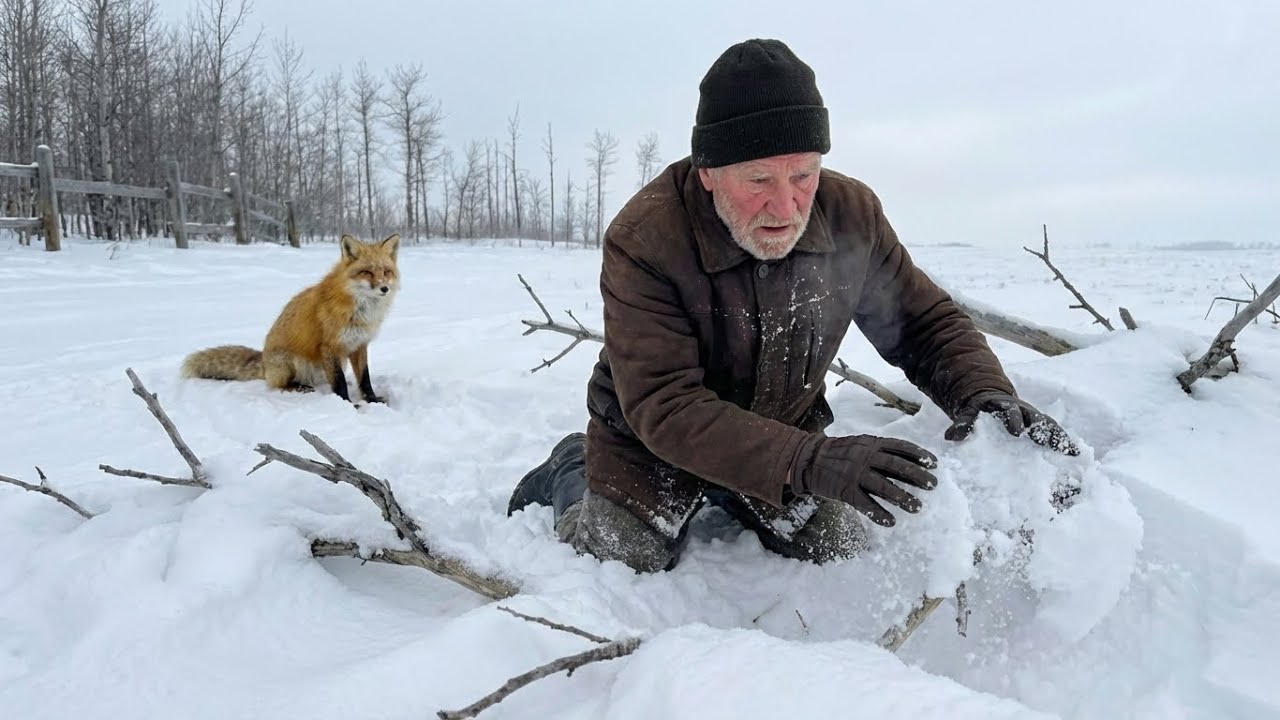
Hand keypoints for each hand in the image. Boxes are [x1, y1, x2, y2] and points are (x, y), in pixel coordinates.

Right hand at [789, 434, 938, 526]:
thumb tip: (909, 466)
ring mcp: (854, 474)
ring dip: (902, 497)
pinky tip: (891, 521)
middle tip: (932, 485)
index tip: (934, 463)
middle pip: (896, 466)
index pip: (900, 447)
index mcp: (870, 443)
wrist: (809, 459)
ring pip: (883, 486)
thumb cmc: (839, 453)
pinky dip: (878, 514)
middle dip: (917, 476)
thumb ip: (881, 453)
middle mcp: (864, 457)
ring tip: (917, 507)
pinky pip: (865, 504)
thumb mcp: (860, 444)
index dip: (919, 454)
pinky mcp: (845, 490)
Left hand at [944, 390, 1078, 455]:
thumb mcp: (968, 414)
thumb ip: (962, 424)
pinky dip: (1064, 442)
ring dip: (1059, 437)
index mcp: (1004, 407)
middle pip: (1035, 418)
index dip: (1013, 420)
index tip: (1016, 431)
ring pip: (1049, 426)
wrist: (990, 401)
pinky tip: (1077, 453)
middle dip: (1041, 429)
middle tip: (1047, 441)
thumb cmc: (979, 411)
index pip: (1010, 412)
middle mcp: (1023, 411)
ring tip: (1072, 450)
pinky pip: (1054, 434)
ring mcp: (1033, 419)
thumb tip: (951, 436)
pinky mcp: (1039, 429)